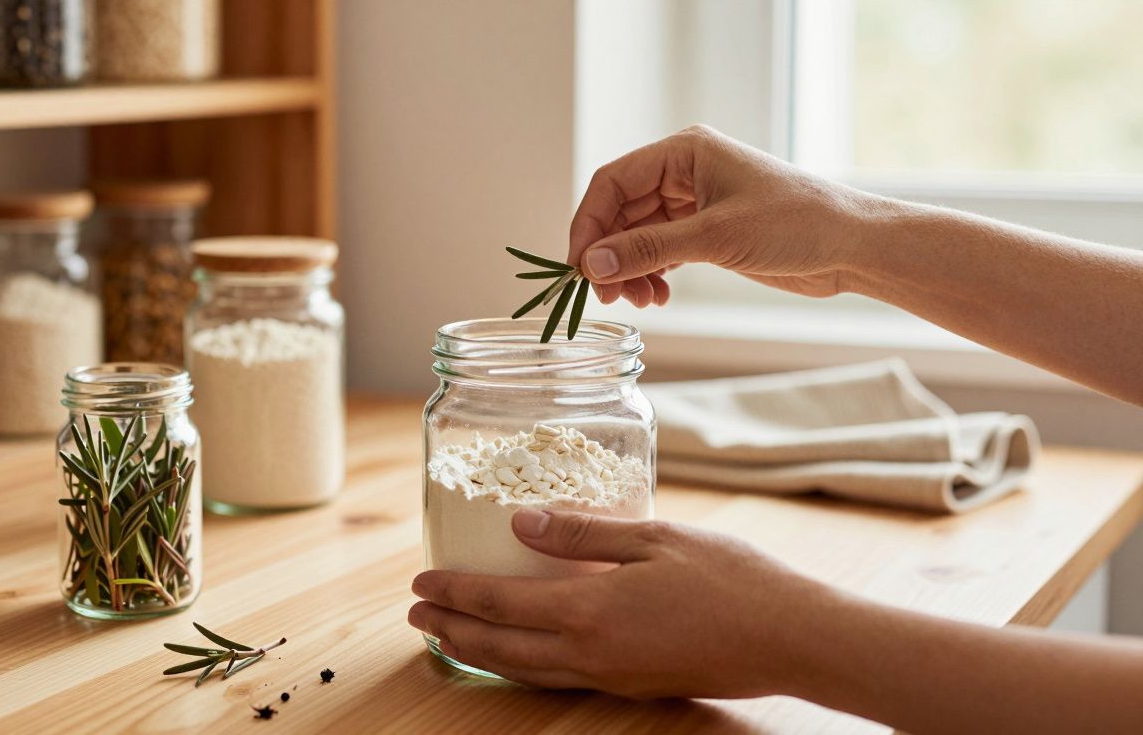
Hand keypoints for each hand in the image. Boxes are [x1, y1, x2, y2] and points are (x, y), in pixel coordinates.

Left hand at [407, 509, 830, 698]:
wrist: (791, 638)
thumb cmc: (730, 579)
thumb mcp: (655, 537)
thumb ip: (584, 535)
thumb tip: (522, 523)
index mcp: (591, 612)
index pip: (500, 603)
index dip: (455, 591)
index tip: (421, 580)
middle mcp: (591, 653)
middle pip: (500, 647)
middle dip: (451, 629)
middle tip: (416, 615)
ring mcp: (611, 675)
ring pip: (525, 671)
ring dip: (479, 654)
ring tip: (448, 637)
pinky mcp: (632, 684)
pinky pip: (557, 678)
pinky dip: (521, 666)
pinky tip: (519, 654)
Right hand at [569, 125, 879, 306]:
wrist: (853, 246)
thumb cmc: (795, 224)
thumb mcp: (715, 237)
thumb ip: (648, 249)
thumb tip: (591, 265)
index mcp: (685, 151)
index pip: (613, 181)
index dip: (589, 224)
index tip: (578, 268)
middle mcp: (685, 171)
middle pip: (621, 210)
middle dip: (610, 254)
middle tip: (606, 295)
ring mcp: (696, 202)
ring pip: (638, 234)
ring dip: (630, 269)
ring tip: (640, 301)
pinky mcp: (708, 231)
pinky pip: (660, 250)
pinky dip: (652, 274)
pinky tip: (658, 297)